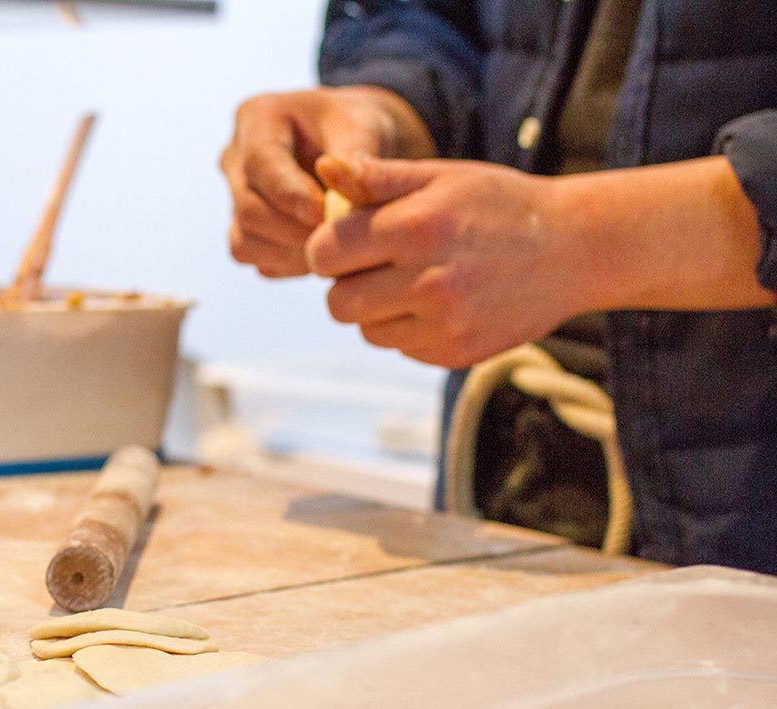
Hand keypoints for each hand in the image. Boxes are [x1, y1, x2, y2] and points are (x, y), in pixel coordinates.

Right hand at [220, 87, 434, 278]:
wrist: (349, 143)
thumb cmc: (355, 127)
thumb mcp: (362, 128)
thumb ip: (357, 157)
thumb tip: (345, 186)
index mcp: (257, 118)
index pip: (261, 164)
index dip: (290, 196)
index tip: (324, 216)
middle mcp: (235, 158)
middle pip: (248, 209)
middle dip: (294, 232)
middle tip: (337, 241)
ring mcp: (233, 196)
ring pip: (244, 241)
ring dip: (289, 254)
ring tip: (331, 248)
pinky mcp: (242, 228)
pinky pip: (253, 257)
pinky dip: (286, 263)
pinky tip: (317, 253)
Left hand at [306, 156, 583, 367]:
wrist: (574, 249)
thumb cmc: (498, 204)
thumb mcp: (441, 176)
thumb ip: (376, 177)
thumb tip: (322, 167)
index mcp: (416, 227)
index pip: (325, 253)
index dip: (328, 247)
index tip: (348, 240)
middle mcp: (428, 280)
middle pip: (337, 303)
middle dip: (347, 284)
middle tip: (377, 265)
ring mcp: (444, 323)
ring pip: (366, 331)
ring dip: (377, 310)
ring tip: (413, 281)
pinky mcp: (456, 353)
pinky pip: (401, 348)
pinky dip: (409, 329)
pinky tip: (441, 303)